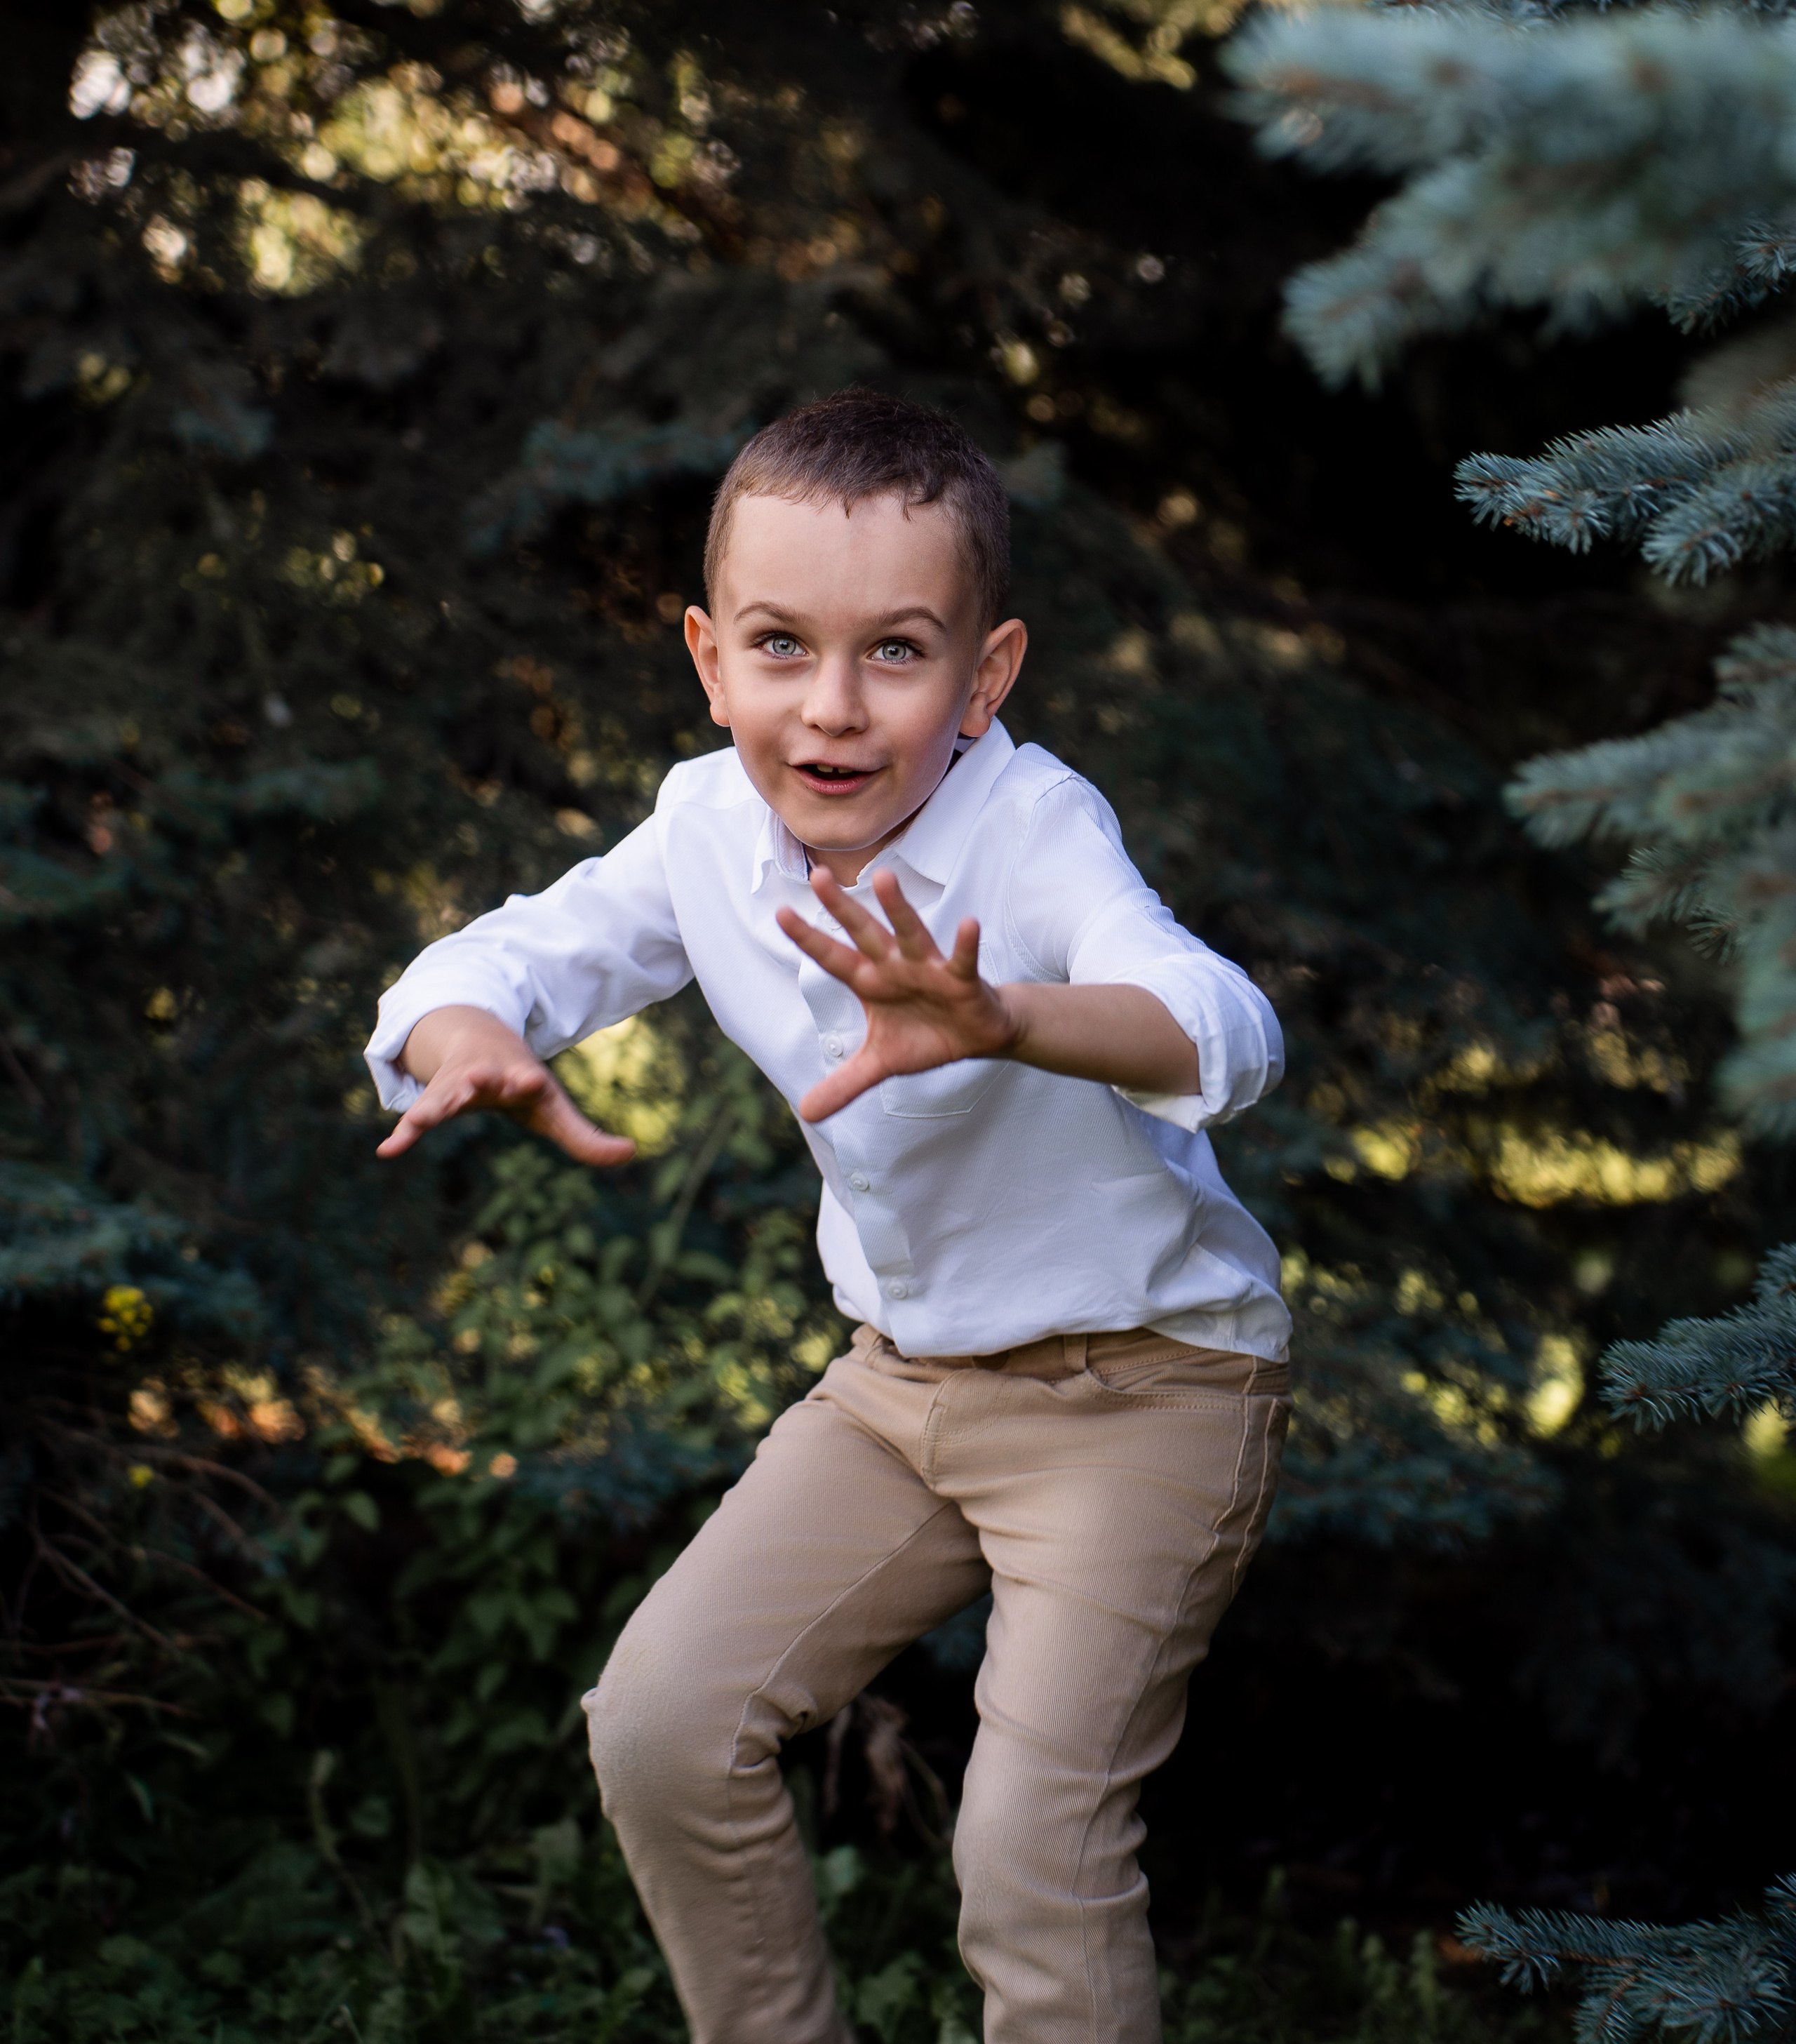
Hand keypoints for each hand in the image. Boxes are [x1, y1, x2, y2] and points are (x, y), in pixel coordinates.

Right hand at [376, 1005, 636, 1165]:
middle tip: (474, 1081)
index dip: (526, 1081)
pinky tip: (387, 1152)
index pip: (525, 1079)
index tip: (529, 1082)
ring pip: (443, 1095)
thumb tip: (630, 1153)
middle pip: (479, 1079)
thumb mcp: (552, 1110)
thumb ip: (586, 1137)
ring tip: (418, 1120)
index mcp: (519, 1076)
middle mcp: (485, 1076)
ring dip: (434, 1106)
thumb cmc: (519, 1083)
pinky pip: (416, 1118)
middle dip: (477, 1081)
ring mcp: (455, 1085)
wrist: (475, 1043)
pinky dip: (404, 1134)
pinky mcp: (434, 1098)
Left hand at [775, 868, 1019, 1121]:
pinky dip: (966, 945)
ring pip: (910, 934)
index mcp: (871, 982)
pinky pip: (962, 959)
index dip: (809, 940)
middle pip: (864, 934)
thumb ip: (845, 1083)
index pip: (833, 959)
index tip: (780, 915)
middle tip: (818, 877)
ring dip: (897, 909)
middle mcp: (895, 967)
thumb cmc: (926, 1036)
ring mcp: (929, 969)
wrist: (978, 1035)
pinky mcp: (962, 979)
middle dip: (842, 909)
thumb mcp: (881, 1064)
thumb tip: (806, 1113)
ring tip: (884, 880)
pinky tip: (970, 925)